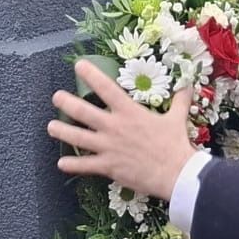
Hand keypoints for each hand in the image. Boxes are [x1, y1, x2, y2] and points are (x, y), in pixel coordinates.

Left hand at [49, 60, 197, 201]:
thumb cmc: (175, 144)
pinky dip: (72, 165)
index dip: (91, 75)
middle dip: (66, 103)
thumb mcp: (177, 118)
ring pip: (78, 138)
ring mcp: (109, 147)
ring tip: (50, 127)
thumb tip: (187, 86)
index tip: (78, 66)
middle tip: (56, 97)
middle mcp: (114, 127)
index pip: (106, 88)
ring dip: (62, 131)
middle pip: (83, 112)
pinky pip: (85, 166)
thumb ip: (179, 101)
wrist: (176, 173)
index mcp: (129, 112)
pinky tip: (61, 164)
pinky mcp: (108, 166)